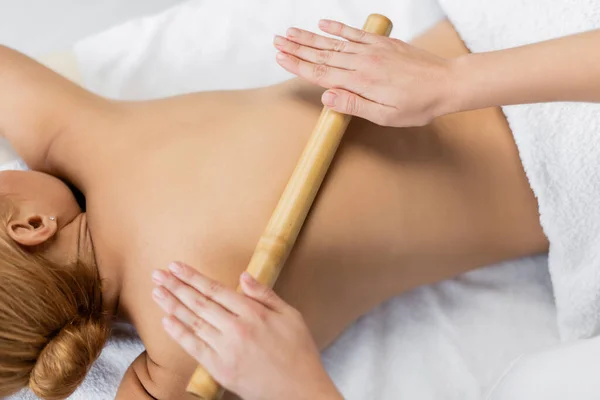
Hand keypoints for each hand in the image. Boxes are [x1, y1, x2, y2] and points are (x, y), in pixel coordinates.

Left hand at [151, 263, 341, 399]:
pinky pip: (194, 347)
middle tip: (158, 274)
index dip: (193, 277)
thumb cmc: (298, 352)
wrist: (300, 390)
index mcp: (254, 313)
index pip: (216, 289)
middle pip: (200, 303)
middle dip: (177, 286)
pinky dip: (179, 333)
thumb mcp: (291, 316)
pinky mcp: (220, 369)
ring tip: (157, 292)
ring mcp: (227, 350)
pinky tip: (166, 320)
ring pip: (193, 322)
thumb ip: (265, 294)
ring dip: (172, 305)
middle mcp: (237, 328)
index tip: (177, 266)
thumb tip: (244, 276)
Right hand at [274, 19, 457, 126]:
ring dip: (310, 38)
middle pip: (322, 55)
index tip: (280, 58)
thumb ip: (355, 105)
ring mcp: (372, 50)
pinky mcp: (382, 44)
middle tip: (276, 42)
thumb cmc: (418, 105)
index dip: (298, 66)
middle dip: (297, 49)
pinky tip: (323, 24)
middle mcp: (363, 63)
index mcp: (361, 82)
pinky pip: (355, 33)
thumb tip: (327, 97)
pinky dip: (337, 28)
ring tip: (290, 32)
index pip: (321, 73)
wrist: (447, 83)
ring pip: (334, 43)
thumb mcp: (386, 116)